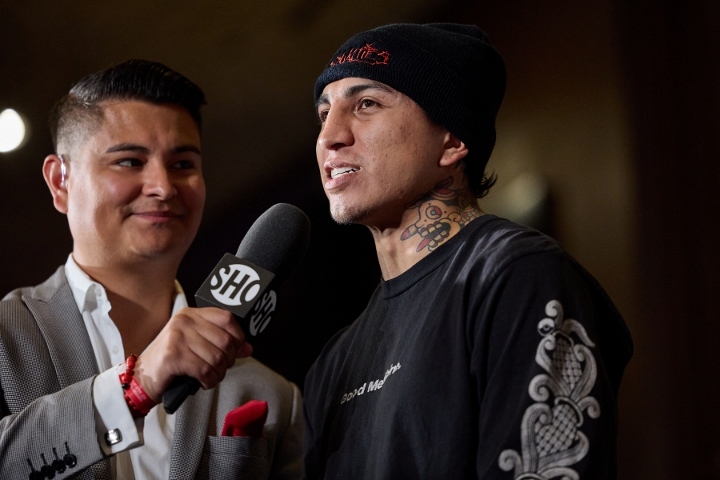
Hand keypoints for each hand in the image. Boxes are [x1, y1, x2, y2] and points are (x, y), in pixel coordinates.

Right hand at [132, 307, 252, 402]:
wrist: (142, 377)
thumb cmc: (172, 362)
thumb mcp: (197, 346)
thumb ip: (222, 343)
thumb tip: (248, 348)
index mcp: (191, 314)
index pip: (227, 318)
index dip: (238, 336)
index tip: (237, 350)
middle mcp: (184, 321)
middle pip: (225, 340)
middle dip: (228, 360)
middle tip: (219, 368)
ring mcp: (178, 337)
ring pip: (217, 358)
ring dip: (218, 373)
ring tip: (210, 376)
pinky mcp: (173, 356)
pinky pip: (205, 371)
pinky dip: (209, 381)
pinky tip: (203, 382)